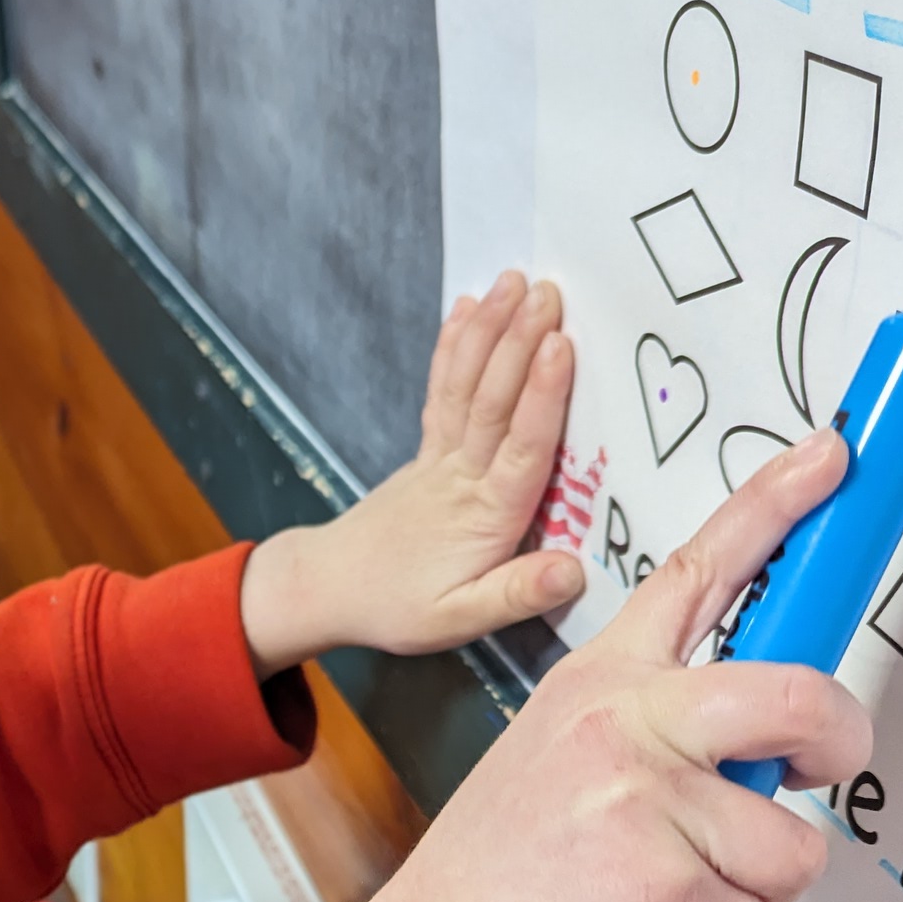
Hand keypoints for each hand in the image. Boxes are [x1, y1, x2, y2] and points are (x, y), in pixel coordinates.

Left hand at [240, 271, 587, 675]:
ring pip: (469, 386)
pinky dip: (453, 347)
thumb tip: (572, 570)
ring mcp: (441, 458)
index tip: (560, 346)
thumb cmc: (399, 607)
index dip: (542, 398)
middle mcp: (463, 477)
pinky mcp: (428, 450)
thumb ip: (516, 594)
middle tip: (548, 291)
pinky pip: (442, 391)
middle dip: (520, 343)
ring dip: (491, 331)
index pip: (521, 449)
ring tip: (514, 280)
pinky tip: (466, 307)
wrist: (330, 589)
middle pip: (495, 403)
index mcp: (485, 517)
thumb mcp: (459, 620)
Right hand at [274, 430, 870, 901]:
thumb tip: (768, 736)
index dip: (775, 506)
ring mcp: (642, 808)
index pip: (698, 573)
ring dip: (753, 889)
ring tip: (674, 891)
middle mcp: (626, 727)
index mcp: (606, 683)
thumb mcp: (564, 746)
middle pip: (798, 698)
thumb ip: (659, 721)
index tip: (834, 455)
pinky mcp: (661, 894)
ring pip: (790, 847)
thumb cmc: (516, 858)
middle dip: (836, 744)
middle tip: (809, 774)